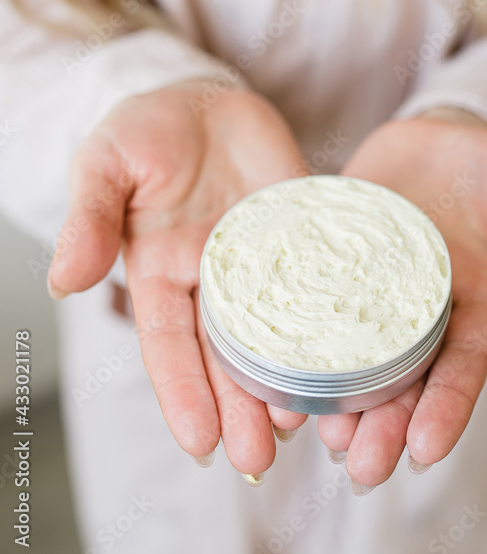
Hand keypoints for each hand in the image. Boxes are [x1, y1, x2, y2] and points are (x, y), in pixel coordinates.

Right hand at [48, 81, 308, 475]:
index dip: (184, 392)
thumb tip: (65, 280)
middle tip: (262, 458)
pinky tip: (355, 349)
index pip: (171, 343)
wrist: (202, 96)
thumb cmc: (145, 130)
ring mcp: (264, 257)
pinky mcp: (302, 229)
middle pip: (228, 354)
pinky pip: (323, 273)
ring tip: (310, 424)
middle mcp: (215, 277)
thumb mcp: (105, 163)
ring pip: (279, 328)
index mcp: (162, 271)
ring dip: (290, 378)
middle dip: (241, 407)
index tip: (201, 444)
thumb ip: (91, 218)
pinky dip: (335, 312)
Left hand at [318, 114, 486, 490]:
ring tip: (305, 428)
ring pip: (345, 346)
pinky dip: (286, 321)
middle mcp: (414, 307)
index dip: (445, 408)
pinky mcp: (332, 250)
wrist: (447, 134)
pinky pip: (307, 288)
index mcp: (467, 306)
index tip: (423, 451)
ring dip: (328, 390)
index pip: (459, 368)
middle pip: (397, 376)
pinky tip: (260, 350)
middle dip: (379, 423)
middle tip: (357, 467)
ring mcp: (368, 282)